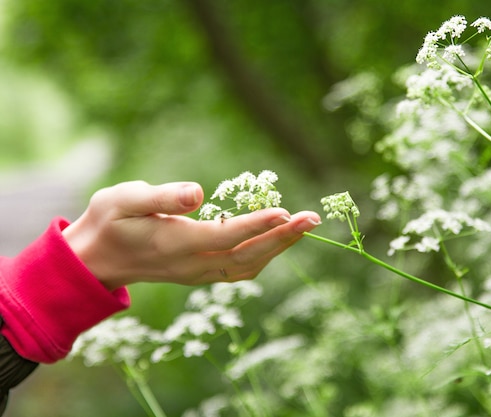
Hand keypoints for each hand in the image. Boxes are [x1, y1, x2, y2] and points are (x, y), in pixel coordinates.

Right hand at [62, 181, 320, 289]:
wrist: (96, 260)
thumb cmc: (108, 221)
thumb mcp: (123, 199)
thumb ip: (161, 197)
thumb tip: (198, 193)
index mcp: (175, 243)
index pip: (226, 236)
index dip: (257, 225)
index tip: (285, 212)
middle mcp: (191, 264)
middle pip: (247, 256)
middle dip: (282, 237)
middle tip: (313, 218)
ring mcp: (197, 274)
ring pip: (247, 267)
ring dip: (278, 248)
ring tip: (304, 227)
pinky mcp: (200, 274)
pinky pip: (239, 271)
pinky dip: (263, 256)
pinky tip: (277, 241)